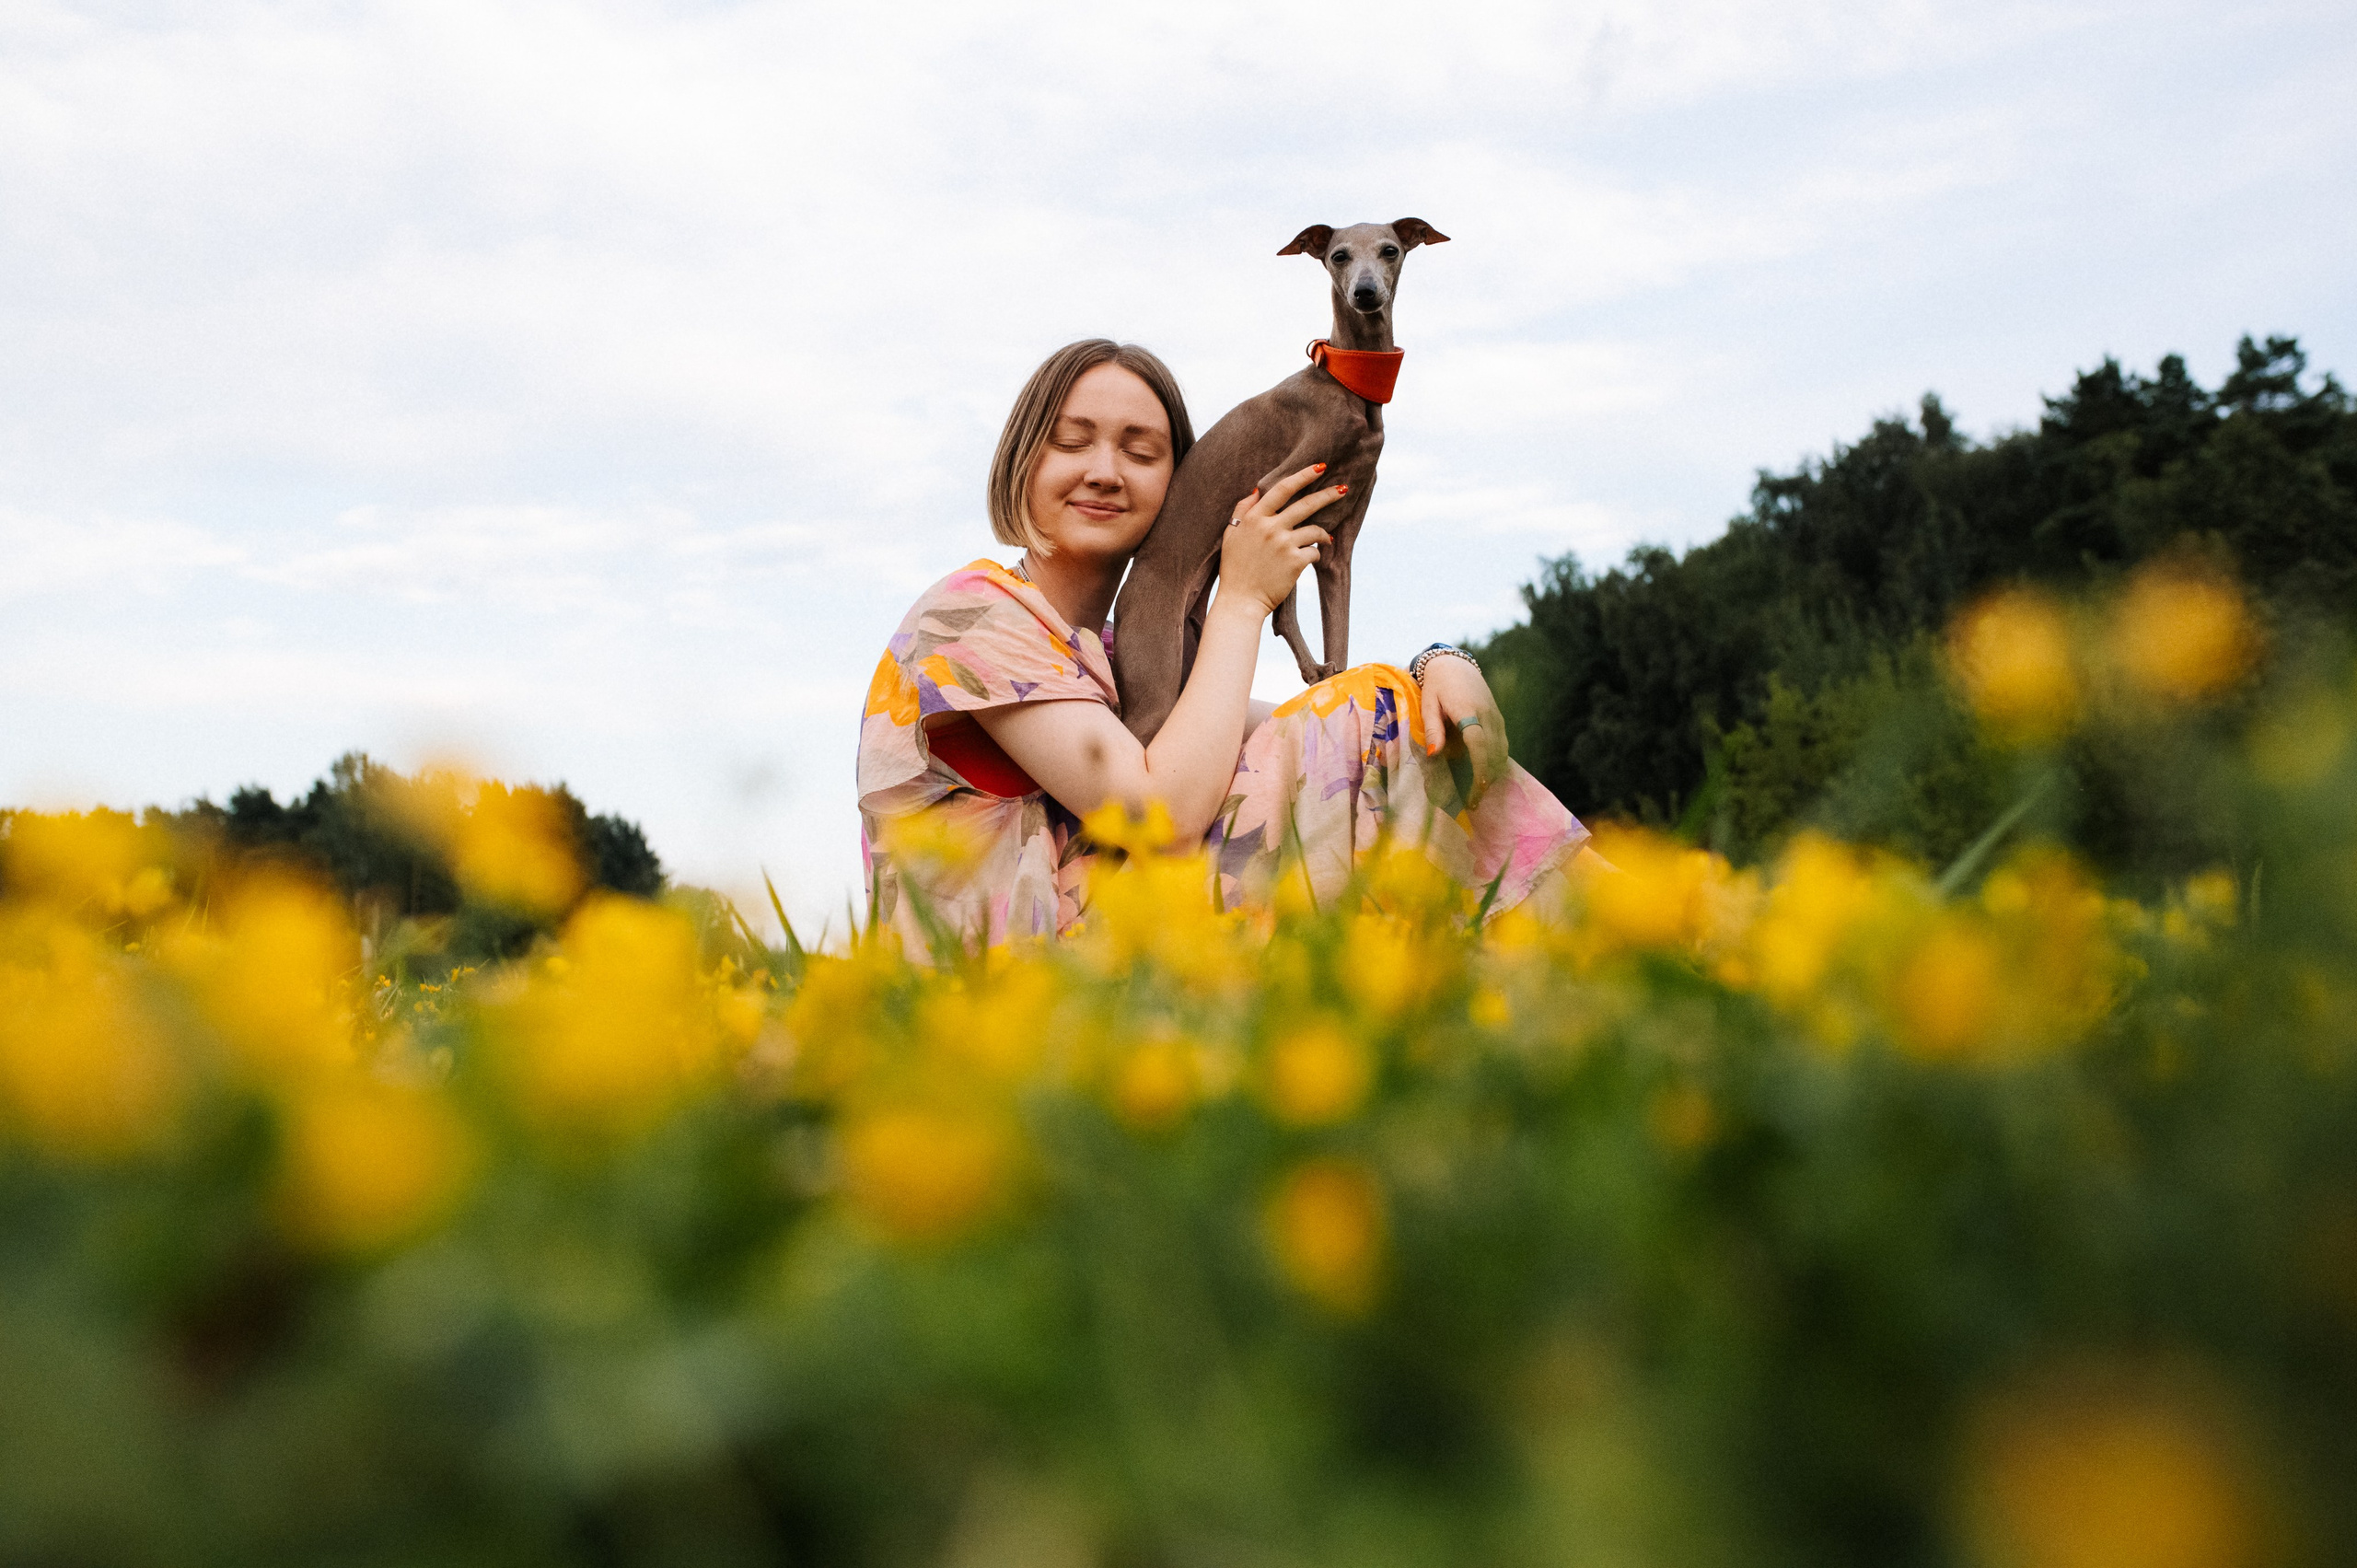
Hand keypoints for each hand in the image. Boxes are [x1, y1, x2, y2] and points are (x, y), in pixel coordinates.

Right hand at [1216, 463, 1343, 616]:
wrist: (1240, 601)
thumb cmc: (1234, 568)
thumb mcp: (1231, 534)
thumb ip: (1243, 509)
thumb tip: (1259, 489)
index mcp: (1254, 518)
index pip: (1282, 489)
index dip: (1303, 475)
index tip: (1320, 467)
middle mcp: (1270, 527)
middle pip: (1306, 504)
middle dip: (1328, 494)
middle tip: (1344, 489)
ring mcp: (1284, 544)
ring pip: (1315, 529)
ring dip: (1323, 533)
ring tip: (1326, 538)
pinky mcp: (1295, 562)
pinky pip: (1315, 551)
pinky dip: (1315, 553)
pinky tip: (1310, 558)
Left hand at [1417, 654, 1509, 808]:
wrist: (1455, 665)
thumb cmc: (1436, 686)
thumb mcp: (1428, 704)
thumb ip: (1433, 729)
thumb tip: (1436, 755)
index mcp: (1468, 711)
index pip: (1479, 745)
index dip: (1480, 769)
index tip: (1477, 790)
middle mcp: (1488, 715)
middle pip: (1495, 753)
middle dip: (1486, 780)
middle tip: (1472, 803)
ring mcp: (1497, 718)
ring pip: (1502, 752)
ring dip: (1493, 774)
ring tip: (1477, 794)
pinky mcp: (1499, 720)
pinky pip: (1503, 745)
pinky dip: (1496, 763)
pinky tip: (1484, 776)